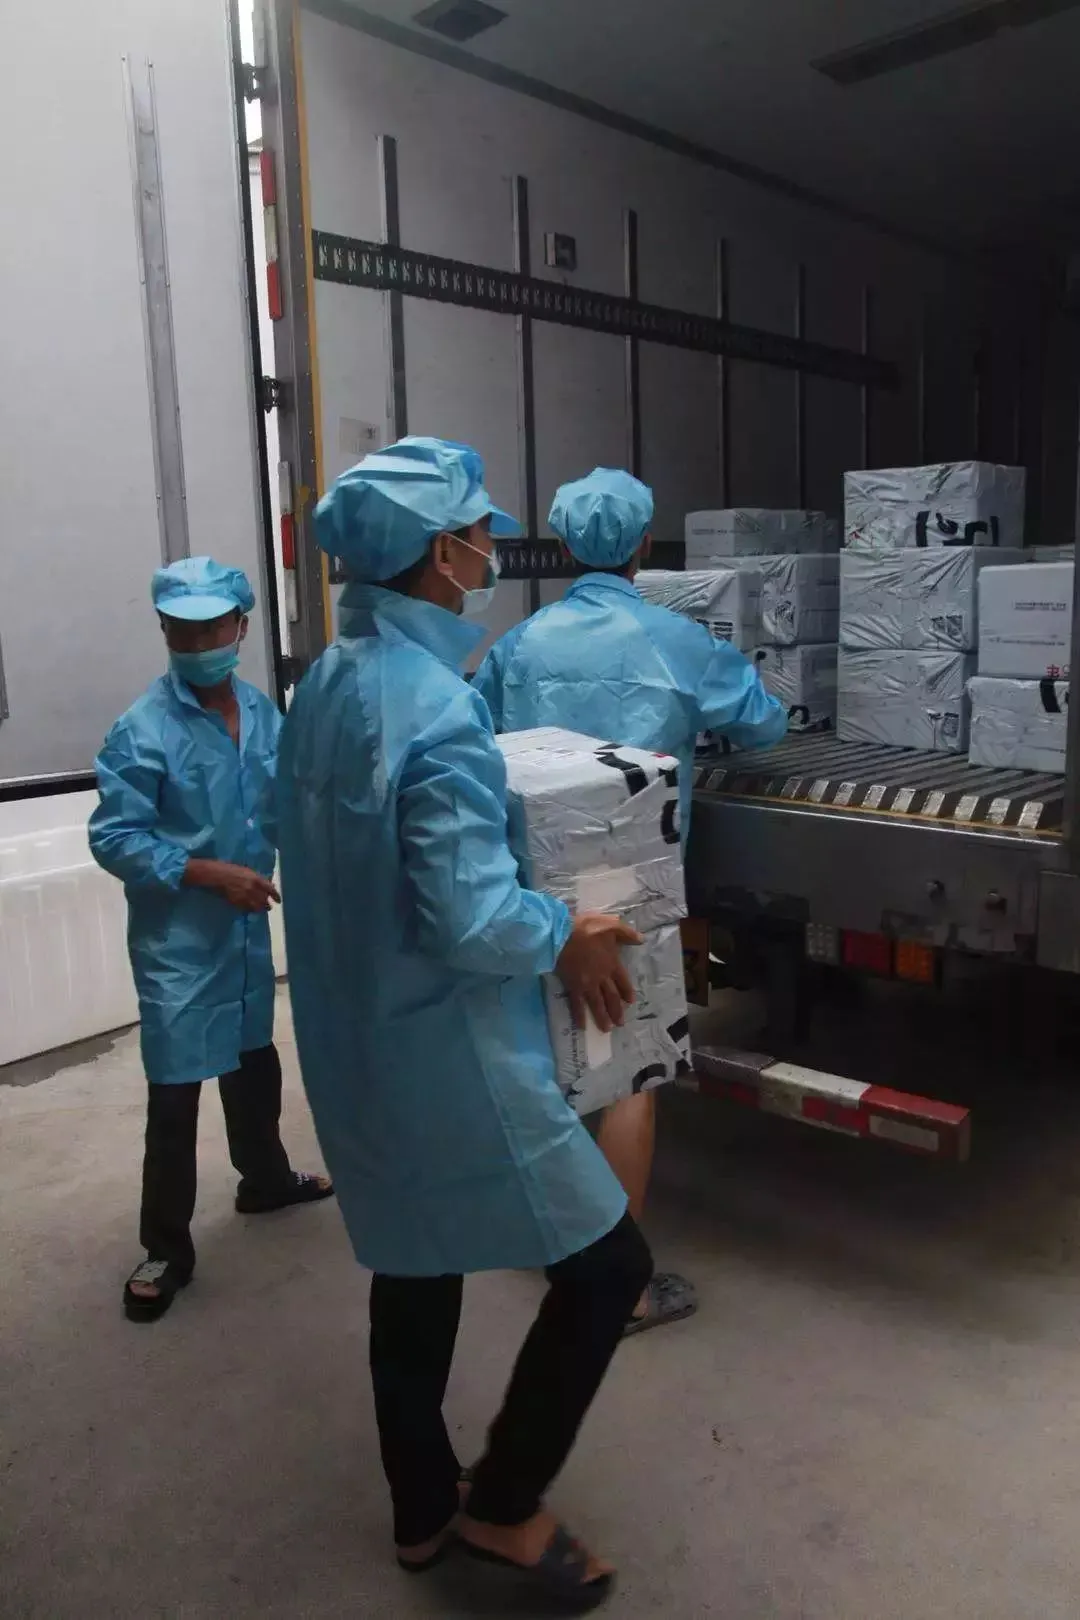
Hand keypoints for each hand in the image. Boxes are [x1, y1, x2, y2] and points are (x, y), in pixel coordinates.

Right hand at [184, 858, 279, 912]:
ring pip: (257, 907)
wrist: (215, 875)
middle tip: (268, 907)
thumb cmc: (229, 868)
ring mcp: (244, 897)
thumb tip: (267, 883)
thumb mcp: (246, 870)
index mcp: (256, 878)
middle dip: (267, 904)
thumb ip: (257, 878)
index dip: (276, 896)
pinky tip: (249, 909)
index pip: (270, 889)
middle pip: (264, 900)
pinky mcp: (236, 903)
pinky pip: (246, 909)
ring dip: (259, 909)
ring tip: (260, 910)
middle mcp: (252, 889)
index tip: (278, 900)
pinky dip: (249, 910)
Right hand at [555, 912, 643, 1033]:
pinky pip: (577, 1004)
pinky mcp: (572, 986)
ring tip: (607, 1029)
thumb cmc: (585, 928)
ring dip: (602, 1017)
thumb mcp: (610, 925)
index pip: (622, 981)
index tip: (630, 1002)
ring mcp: (587, 983)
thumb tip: (642, 940)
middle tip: (620, 1023)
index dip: (627, 992)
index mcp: (612, 963)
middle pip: (612, 997)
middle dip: (617, 1010)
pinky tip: (582, 1026)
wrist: (560, 934)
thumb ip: (627, 933)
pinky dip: (579, 1015)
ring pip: (597, 1004)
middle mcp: (601, 977)